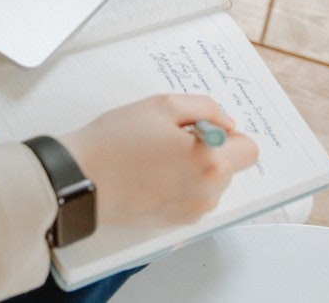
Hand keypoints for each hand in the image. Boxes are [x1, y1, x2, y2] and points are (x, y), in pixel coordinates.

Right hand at [58, 94, 258, 228]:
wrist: (79, 178)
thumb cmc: (115, 141)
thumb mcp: (162, 105)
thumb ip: (206, 108)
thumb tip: (226, 124)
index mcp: (211, 164)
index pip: (249, 149)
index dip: (227, 133)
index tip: (199, 128)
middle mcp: (208, 194)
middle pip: (228, 167)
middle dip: (207, 151)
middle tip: (167, 139)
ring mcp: (190, 213)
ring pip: (208, 184)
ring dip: (191, 169)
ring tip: (153, 157)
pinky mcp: (173, 223)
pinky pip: (189, 199)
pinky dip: (176, 186)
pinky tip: (147, 175)